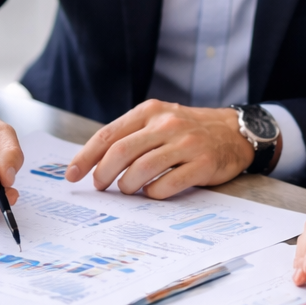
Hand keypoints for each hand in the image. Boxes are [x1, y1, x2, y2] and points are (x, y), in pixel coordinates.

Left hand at [65, 100, 258, 197]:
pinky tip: (152, 192)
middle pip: (121, 152)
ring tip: (128, 189)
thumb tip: (94, 163)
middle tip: (100, 186)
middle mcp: (166, 124)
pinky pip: (167, 185)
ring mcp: (186, 144)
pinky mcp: (202, 164)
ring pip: (141, 170)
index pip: (108, 135)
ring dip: (127, 186)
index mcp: (150, 111)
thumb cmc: (189, 130)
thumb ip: (132, 135)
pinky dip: (153, 193)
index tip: (71, 174)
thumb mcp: (159, 120)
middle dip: (103, 174)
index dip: (85, 157)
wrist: (234, 132)